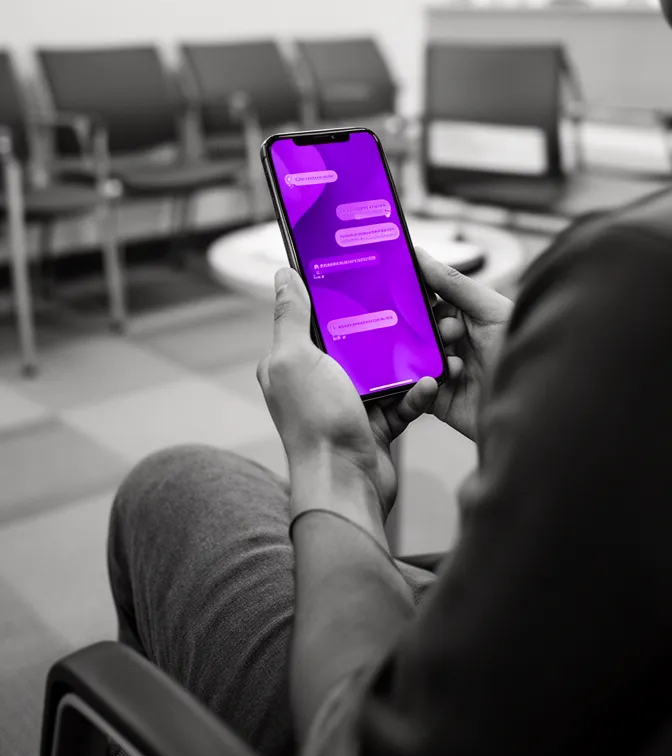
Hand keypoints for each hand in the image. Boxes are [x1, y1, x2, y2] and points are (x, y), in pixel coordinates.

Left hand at [257, 268, 437, 519]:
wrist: (345, 484)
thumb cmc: (316, 423)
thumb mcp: (297, 360)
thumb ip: (291, 317)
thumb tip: (285, 275)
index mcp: (293, 362)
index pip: (315, 318)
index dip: (337, 295)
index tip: (365, 272)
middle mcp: (319, 381)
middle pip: (356, 340)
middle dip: (384, 326)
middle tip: (413, 306)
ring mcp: (349, 402)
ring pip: (386, 368)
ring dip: (410, 359)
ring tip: (433, 343)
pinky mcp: (376, 423)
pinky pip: (402, 399)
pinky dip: (417, 392)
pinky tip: (430, 382)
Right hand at [416, 247, 513, 441]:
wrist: (538, 408)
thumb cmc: (522, 352)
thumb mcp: (491, 310)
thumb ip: (453, 283)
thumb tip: (420, 254)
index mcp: (463, 315)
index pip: (427, 298)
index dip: (415, 292)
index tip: (401, 285)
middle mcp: (450, 341)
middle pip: (415, 328)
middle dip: (422, 326)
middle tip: (449, 330)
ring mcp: (442, 370)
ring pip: (410, 356)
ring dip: (426, 354)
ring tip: (457, 359)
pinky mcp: (437, 399)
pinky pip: (413, 388)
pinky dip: (422, 383)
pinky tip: (452, 377)